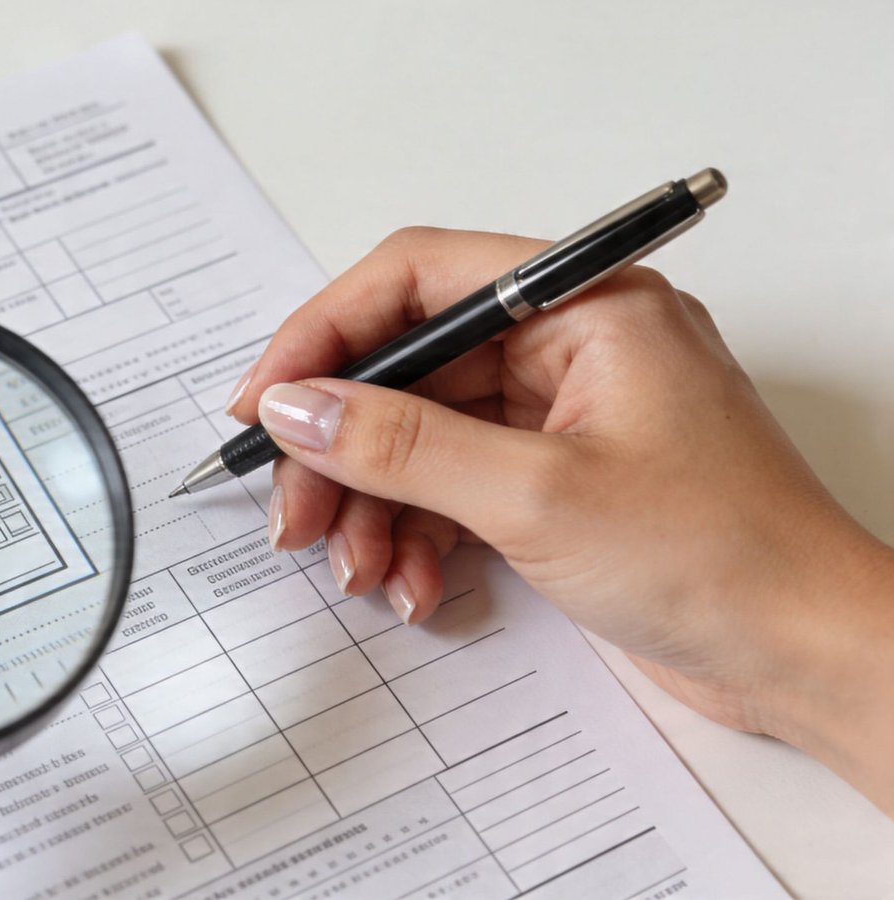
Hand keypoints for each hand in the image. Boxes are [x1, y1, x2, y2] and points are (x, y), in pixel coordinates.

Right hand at [230, 227, 893, 813]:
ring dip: (373, 502)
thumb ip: (402, 444)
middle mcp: (570, 346)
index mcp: (585, 305)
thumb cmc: (724, 556)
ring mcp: (562, 416)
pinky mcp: (556, 480)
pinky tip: (411, 584)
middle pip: (409, 367)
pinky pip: (454, 486)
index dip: (324, 333)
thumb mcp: (537, 496)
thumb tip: (297, 407)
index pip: (417, 277)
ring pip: (422, 435)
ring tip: (354, 567)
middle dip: (342, 445)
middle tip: (292, 509)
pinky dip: (419, 533)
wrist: (807, 657)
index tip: (264, 400)